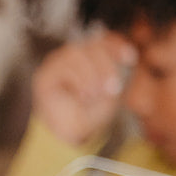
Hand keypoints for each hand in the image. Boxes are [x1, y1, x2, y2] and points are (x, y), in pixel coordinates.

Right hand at [31, 33, 135, 147]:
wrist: (71, 135)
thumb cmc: (91, 114)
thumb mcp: (111, 90)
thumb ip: (115, 70)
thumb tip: (125, 54)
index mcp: (88, 57)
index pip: (101, 40)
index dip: (116, 45)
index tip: (131, 58)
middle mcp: (71, 57)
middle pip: (89, 45)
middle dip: (105, 65)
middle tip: (113, 88)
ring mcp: (56, 65)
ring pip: (75, 53)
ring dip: (91, 73)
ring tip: (96, 94)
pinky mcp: (45, 75)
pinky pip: (63, 66)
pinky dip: (78, 80)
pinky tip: (83, 96)